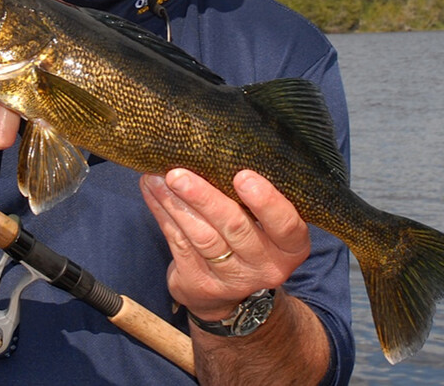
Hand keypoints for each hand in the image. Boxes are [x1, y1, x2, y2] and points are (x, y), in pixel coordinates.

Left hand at [139, 168, 310, 321]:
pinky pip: (179, 243)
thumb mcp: (266, 223)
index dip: (266, 202)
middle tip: (179, 174)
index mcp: (290, 246)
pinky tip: (153, 192)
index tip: (243, 176)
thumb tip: (219, 150)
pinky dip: (163, 214)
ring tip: (157, 178)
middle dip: (204, 198)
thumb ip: (254, 198)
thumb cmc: (251, 237)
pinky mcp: (200, 283)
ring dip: (175, 203)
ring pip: (202, 236)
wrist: (232, 294)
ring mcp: (232, 279)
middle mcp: (266, 266)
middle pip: (235, 228)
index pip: (286, 225)